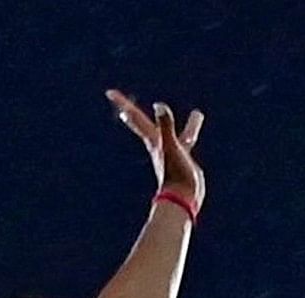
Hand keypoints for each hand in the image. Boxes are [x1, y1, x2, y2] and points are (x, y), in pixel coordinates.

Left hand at [108, 90, 205, 213]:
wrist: (182, 198)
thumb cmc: (175, 174)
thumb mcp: (171, 146)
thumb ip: (165, 126)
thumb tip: (159, 106)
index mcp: (153, 140)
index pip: (136, 117)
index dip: (123, 104)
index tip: (109, 93)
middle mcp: (158, 144)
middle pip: (143, 123)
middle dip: (133, 112)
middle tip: (122, 105)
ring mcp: (169, 151)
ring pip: (168, 129)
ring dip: (169, 118)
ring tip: (176, 103)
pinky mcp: (182, 157)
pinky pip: (184, 138)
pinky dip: (189, 128)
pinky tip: (195, 123)